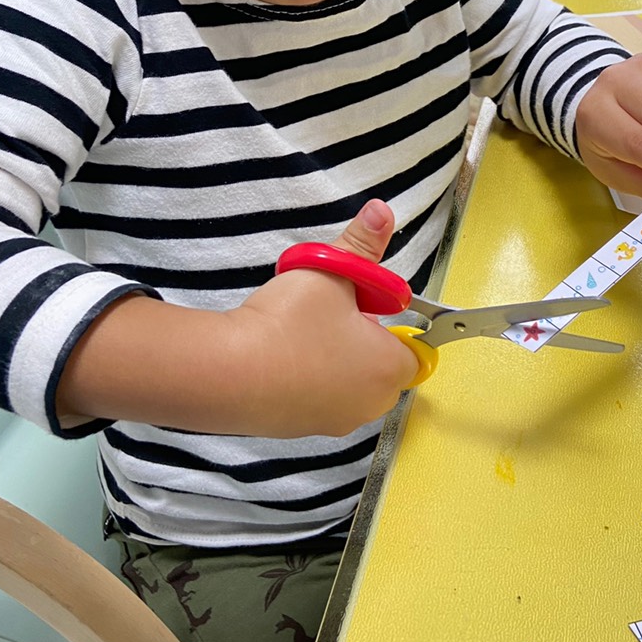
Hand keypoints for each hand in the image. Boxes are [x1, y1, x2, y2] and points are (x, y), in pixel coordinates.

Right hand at [227, 199, 418, 437]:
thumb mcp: (330, 271)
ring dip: (334, 361)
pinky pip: (317, 400)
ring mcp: (335, 422)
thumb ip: (362, 243)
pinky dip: (306, 381)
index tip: (362, 306)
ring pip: (348, 384)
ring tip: (299, 332)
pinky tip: (280, 357)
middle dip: (361, 341)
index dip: (389, 322)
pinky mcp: (301, 431)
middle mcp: (370, 404)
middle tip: (328, 313)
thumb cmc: (288, 323)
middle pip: (381, 367)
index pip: (413, 347)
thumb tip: (381, 210)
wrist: (228, 373)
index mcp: (389, 368)